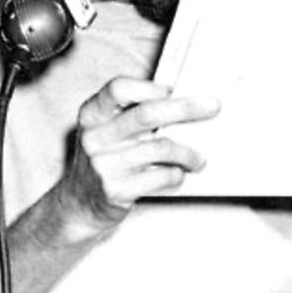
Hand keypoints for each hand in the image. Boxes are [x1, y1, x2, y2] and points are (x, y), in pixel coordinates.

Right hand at [54, 77, 213, 242]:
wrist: (79, 205)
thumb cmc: (103, 162)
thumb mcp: (107, 131)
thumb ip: (133, 115)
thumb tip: (181, 102)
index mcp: (92, 115)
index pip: (119, 89)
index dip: (149, 88)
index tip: (171, 91)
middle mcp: (94, 137)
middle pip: (146, 114)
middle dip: (185, 109)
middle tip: (212, 106)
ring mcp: (103, 164)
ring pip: (160, 148)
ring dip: (187, 153)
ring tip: (197, 158)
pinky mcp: (115, 190)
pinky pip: (159, 176)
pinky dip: (176, 175)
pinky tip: (177, 175)